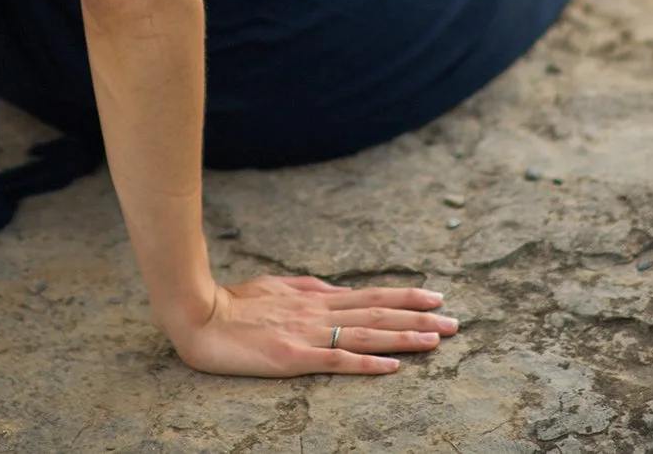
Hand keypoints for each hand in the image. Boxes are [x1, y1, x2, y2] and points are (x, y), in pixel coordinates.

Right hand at [167, 274, 455, 377]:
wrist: (199, 315)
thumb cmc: (232, 303)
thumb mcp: (275, 287)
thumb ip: (308, 289)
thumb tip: (337, 290)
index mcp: (315, 298)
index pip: (369, 297)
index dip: (404, 297)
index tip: (435, 297)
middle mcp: (318, 313)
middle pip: (377, 314)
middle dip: (418, 318)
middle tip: (454, 322)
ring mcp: (307, 335)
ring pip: (365, 335)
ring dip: (403, 337)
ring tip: (436, 339)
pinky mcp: (294, 357)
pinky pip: (336, 360)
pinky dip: (367, 363)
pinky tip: (392, 366)